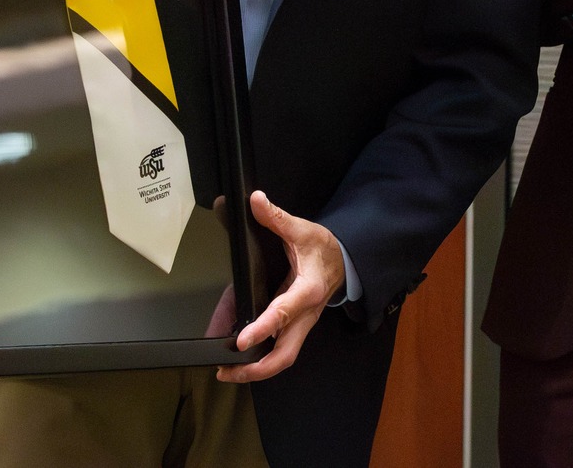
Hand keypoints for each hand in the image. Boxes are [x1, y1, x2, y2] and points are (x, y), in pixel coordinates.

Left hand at [218, 191, 345, 382]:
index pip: (284, 312)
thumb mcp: (303, 229)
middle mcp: (306, 314)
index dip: (263, 328)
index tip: (242, 340)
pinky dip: (259, 358)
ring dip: (256, 369)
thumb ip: (277, 218)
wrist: (346, 261)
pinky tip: (237, 359)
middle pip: (285, 354)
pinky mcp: (296, 327)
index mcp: (308, 290)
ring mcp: (302, 324)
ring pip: (282, 357)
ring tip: (226, 372)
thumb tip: (256, 200)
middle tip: (227, 371)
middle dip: (256, 368)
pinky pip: (279, 348)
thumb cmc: (324, 248)